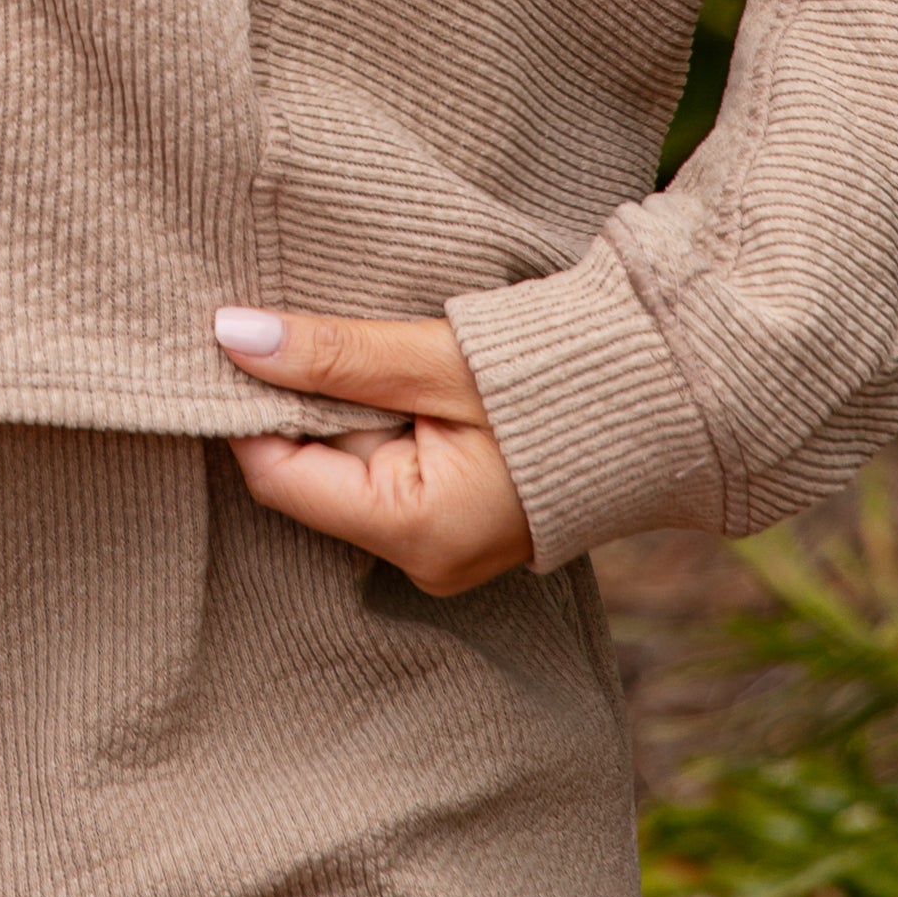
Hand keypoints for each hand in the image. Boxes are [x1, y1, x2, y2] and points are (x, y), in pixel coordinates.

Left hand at [214, 306, 532, 597]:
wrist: (666, 393)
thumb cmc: (554, 377)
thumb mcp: (434, 357)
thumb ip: (332, 352)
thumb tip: (231, 334)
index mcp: (416, 533)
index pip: (278, 476)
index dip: (250, 407)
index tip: (246, 338)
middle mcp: (423, 561)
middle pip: (312, 474)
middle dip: (306, 403)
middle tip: (322, 334)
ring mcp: (443, 550)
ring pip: (347, 469)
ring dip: (348, 408)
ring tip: (383, 357)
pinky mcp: (459, 524)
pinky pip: (387, 472)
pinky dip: (382, 422)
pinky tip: (406, 383)